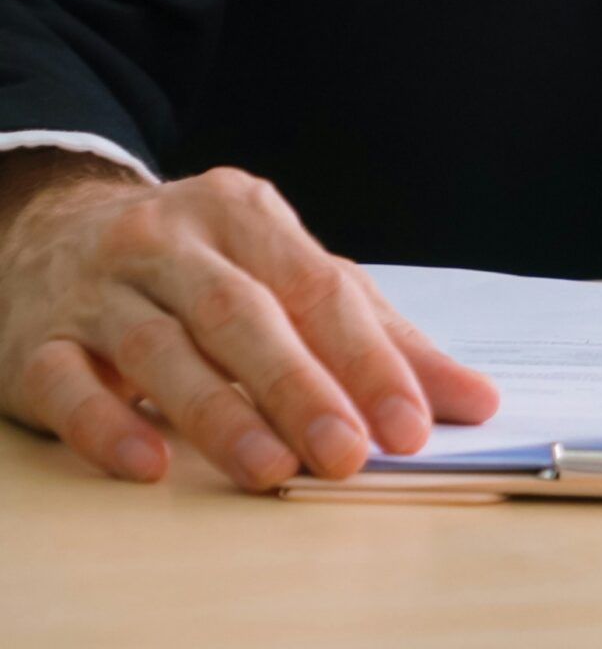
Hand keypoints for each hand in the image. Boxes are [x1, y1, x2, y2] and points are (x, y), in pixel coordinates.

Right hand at [0, 151, 499, 488]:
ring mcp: (95, 290)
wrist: (49, 232)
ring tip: (270, 469)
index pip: (319, 289)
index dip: (369, 360)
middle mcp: (167, 241)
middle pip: (241, 314)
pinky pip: (66, 383)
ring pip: (159, 348)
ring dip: (218, 414)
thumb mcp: (290, 279)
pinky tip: (149, 463)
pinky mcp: (32, 344)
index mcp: (244, 215)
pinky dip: (107, 425)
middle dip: (300, 387)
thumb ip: (380, 338)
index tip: (412, 425)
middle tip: (347, 454)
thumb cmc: (201, 268)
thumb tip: (473, 399)